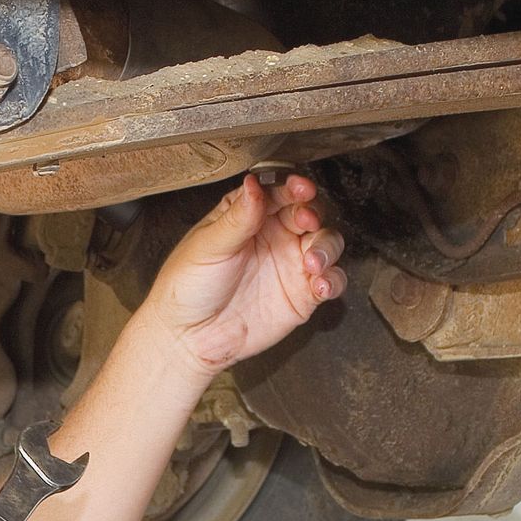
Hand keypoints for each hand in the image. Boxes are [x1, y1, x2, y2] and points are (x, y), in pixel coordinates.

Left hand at [139, 172, 347, 377]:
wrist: (188, 337)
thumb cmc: (187, 287)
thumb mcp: (209, 245)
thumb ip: (238, 216)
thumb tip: (254, 183)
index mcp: (250, 216)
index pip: (280, 192)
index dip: (294, 188)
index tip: (300, 189)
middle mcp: (274, 236)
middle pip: (311, 213)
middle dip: (314, 215)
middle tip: (307, 223)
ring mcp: (290, 264)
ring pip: (327, 243)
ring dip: (326, 248)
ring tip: (312, 262)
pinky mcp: (301, 294)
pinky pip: (330, 281)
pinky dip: (332, 280)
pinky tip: (320, 284)